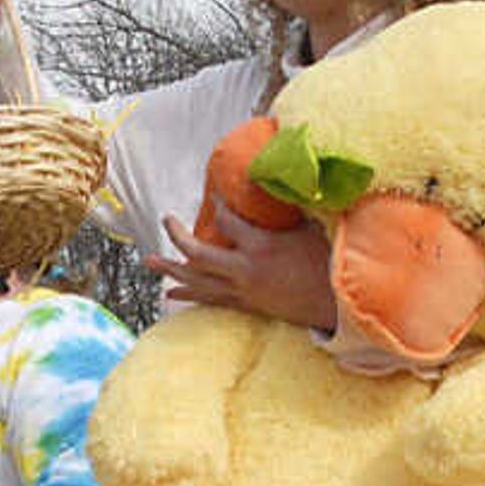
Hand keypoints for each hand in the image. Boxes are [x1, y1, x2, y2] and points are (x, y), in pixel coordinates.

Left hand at [157, 199, 336, 329]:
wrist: (336, 305)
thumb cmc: (327, 263)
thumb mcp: (308, 228)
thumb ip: (286, 208)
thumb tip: (277, 180)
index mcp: (260, 247)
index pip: (226, 221)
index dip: (217, 205)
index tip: (213, 196)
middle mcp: (244, 271)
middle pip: (197, 255)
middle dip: (177, 237)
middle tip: (166, 220)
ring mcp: (243, 292)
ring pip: (197, 282)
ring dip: (170, 270)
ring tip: (149, 261)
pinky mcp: (246, 305)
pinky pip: (209, 300)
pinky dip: (188, 294)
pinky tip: (170, 293)